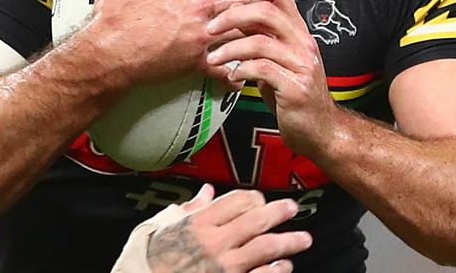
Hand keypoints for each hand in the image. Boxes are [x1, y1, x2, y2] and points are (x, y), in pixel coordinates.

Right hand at [77, 0, 245, 88]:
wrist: (112, 50)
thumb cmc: (115, 14)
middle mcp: (198, 7)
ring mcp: (201, 35)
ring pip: (240, 31)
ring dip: (251, 32)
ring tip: (264, 33)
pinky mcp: (197, 61)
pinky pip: (224, 68)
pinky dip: (234, 73)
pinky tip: (241, 76)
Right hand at [147, 184, 311, 272]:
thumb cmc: (152, 259)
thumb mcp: (164, 227)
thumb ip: (189, 209)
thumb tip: (206, 191)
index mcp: (198, 224)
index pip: (235, 201)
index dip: (252, 198)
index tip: (260, 200)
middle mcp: (214, 243)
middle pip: (256, 220)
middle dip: (279, 212)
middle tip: (292, 208)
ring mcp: (225, 267)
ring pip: (265, 249)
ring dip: (288, 243)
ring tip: (302, 240)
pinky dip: (276, 271)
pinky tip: (284, 267)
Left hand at [203, 0, 337, 155]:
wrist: (319, 129)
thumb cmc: (292, 92)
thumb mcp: (275, 58)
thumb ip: (259, 35)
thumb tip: (232, 14)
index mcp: (298, 32)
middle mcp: (303, 43)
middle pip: (267, 12)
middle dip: (232, 16)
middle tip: (210, 28)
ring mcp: (302, 65)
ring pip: (260, 42)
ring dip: (229, 48)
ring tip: (213, 58)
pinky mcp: (296, 87)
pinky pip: (261, 69)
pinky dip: (241, 70)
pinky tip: (232, 77)